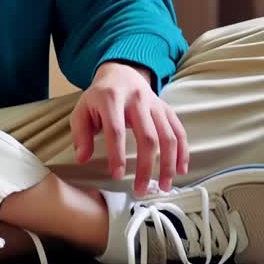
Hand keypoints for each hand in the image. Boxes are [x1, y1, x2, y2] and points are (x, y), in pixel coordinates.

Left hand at [70, 62, 189, 195]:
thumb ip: (80, 134)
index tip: (117, 175)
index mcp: (111, 99)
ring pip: (167, 136)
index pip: (116, 129)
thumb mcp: (82, 111)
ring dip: (168, 164)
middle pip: (147, 137)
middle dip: (146, 166)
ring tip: (165, 186)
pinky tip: (181, 170)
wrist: (121, 73)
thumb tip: (82, 158)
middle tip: (141, 189)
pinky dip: (182, 152)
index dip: (116, 154)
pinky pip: (179, 131)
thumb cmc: (99, 98)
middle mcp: (137, 100)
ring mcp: (155, 104)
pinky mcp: (166, 109)